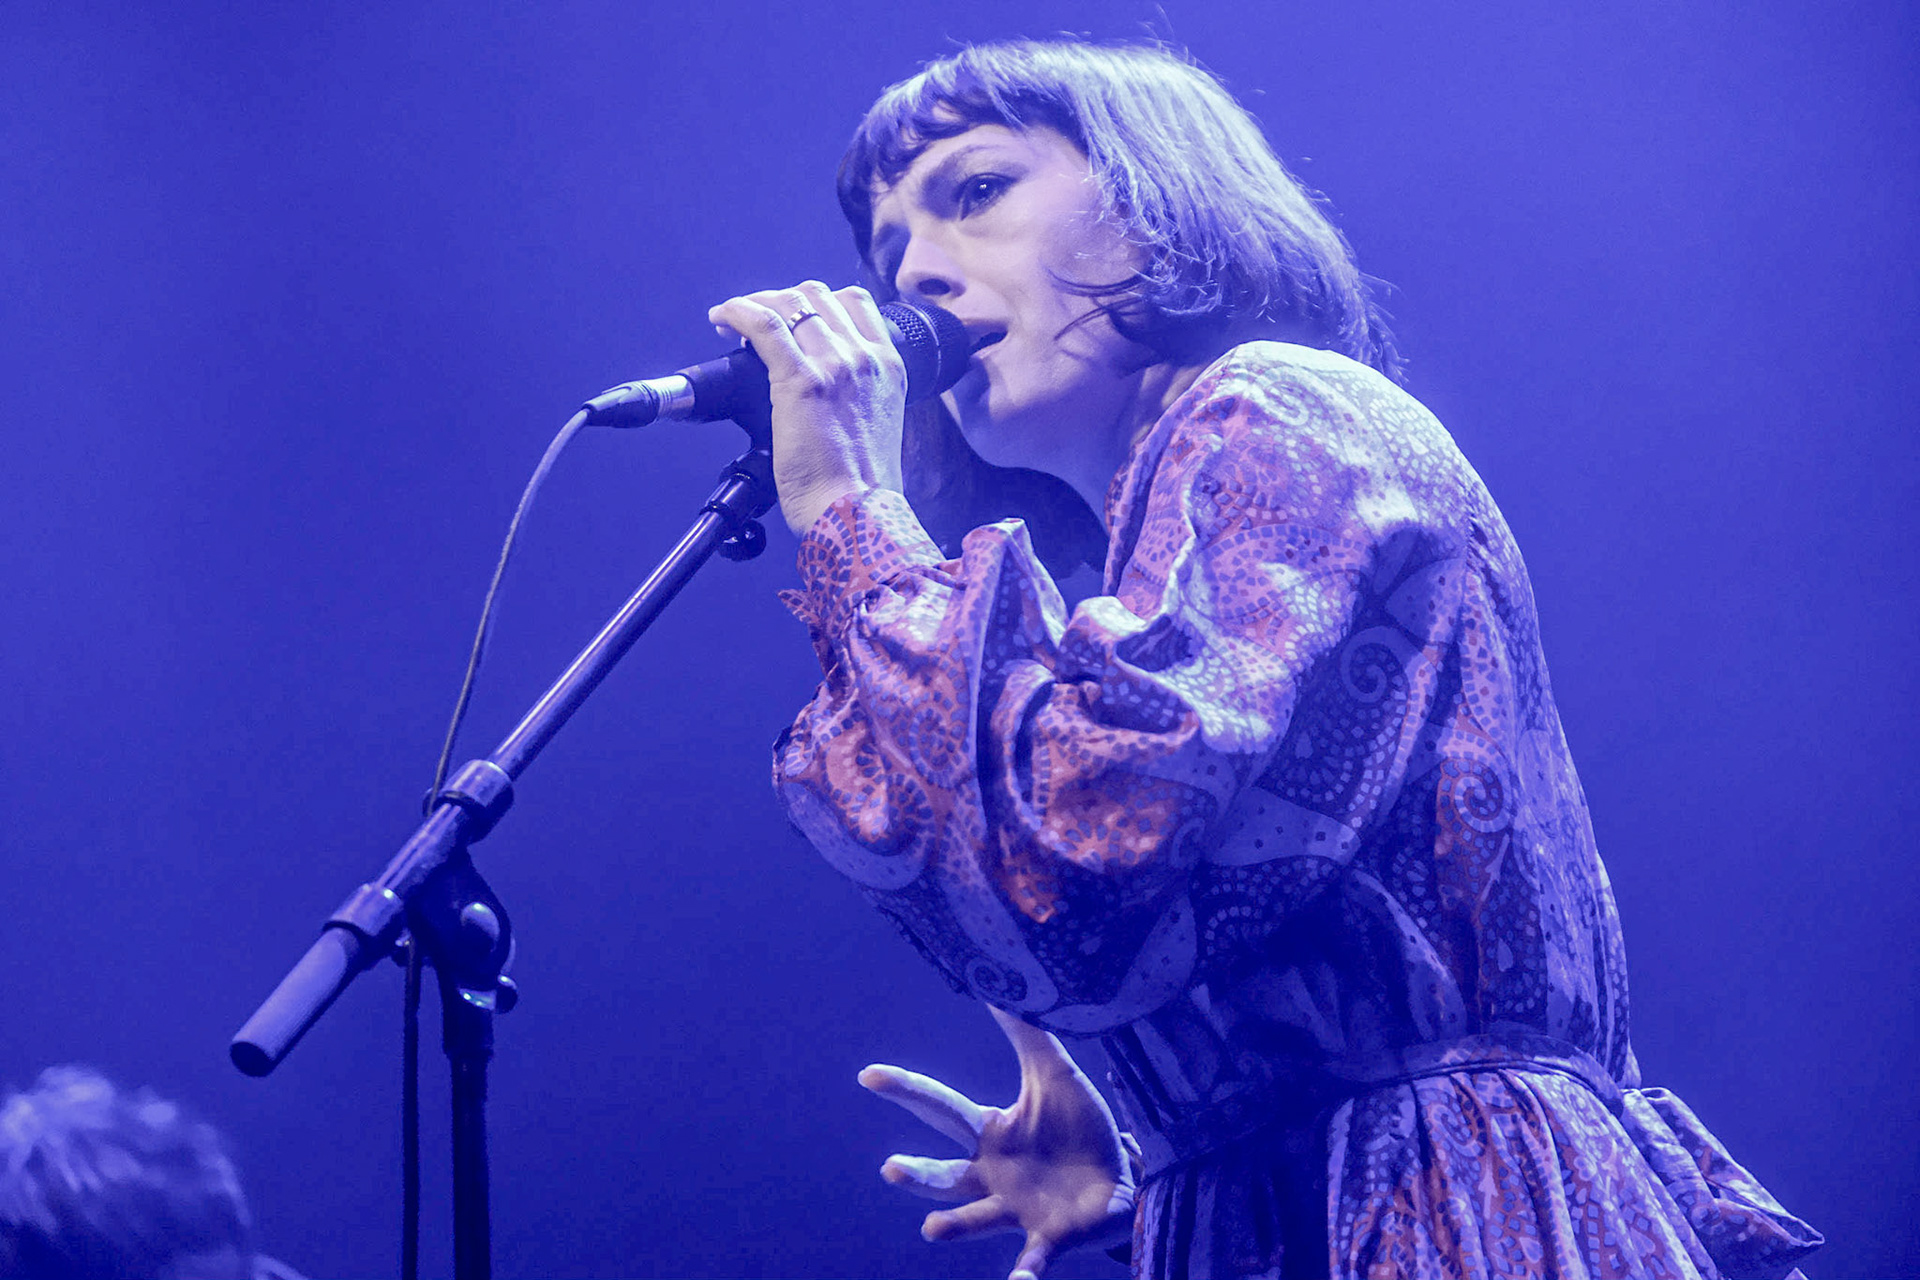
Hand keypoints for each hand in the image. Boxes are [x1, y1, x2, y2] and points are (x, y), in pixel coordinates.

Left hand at [707, 281, 907, 535]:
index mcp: (888, 367)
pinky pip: (764, 325)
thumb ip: (858, 397)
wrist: (857, 514)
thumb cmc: (860, 488)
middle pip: (817, 295)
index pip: (855, 302)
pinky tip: (722, 319)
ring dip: (753, 303)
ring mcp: (835, 365)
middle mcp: (864, 358)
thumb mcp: (876, 425)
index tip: (793, 316)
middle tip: (755, 322)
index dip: (817, 300)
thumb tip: (827, 392)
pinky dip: (737, 312)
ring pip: (789, 303)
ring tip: (732, 321)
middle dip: (779, 299)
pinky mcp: (801, 381)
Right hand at [860, 1005, 1139, 1279]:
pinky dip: (1024, 1276)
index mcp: (990, 1134)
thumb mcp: (1054, 1072)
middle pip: (945, 1174)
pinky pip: (1033, 1260)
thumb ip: (1026, 1030)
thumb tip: (997, 981)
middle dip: (917, 1174)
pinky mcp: (1049, 1238)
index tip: (868, 1076)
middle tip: (890, 1170)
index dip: (906, 1091)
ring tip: (933, 1230)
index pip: (939, 1108)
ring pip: (976, 1219)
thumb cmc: (1079, 1128)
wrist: (1123, 1176)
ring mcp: (1017, 1210)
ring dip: (956, 1226)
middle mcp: (992, 1175)